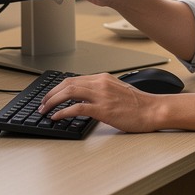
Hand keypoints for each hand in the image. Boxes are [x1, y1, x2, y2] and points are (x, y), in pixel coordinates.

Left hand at [38, 72, 162, 132]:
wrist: (153, 110)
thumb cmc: (139, 105)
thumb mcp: (117, 91)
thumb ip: (101, 92)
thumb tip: (85, 100)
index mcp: (103, 78)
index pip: (74, 79)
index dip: (58, 88)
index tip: (49, 96)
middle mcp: (100, 83)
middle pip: (67, 83)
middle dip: (50, 94)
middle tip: (42, 104)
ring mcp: (101, 95)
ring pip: (69, 92)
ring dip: (52, 101)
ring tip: (44, 110)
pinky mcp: (103, 109)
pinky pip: (77, 108)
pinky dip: (63, 112)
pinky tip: (56, 117)